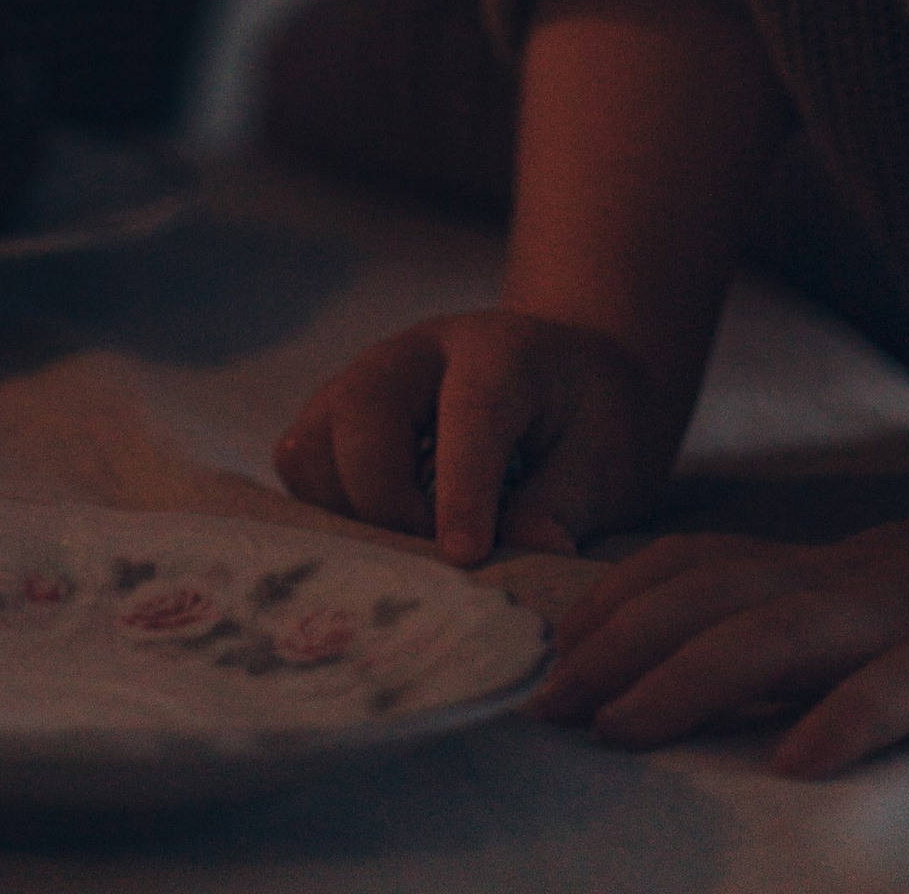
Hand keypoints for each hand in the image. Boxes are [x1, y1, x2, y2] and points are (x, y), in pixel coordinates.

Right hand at [276, 311, 673, 565]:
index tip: (464, 556)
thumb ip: (567, 502)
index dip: (463, 487)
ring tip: (410, 544)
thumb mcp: (607, 461)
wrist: (563, 378)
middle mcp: (417, 352)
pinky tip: (384, 535)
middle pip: (363, 408)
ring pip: (314, 439)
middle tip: (438, 556)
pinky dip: (327, 508)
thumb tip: (535, 551)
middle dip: (386, 497)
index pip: (471, 410)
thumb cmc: (587, 422)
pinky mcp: (335, 415)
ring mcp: (365, 379)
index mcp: (498, 351)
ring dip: (348, 507)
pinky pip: (301, 463)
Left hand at [538, 504, 908, 771]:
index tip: (544, 655)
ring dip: (689, 675)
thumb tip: (668, 679)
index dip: (610, 602)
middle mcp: (842, 580)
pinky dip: (842, 719)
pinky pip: (899, 690)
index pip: (688, 565)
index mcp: (812, 570)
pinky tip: (794, 763)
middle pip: (708, 594)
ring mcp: (904, 616)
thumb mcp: (861, 611)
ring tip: (624, 725)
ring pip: (779, 631)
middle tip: (551, 702)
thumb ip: (779, 631)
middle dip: (617, 643)